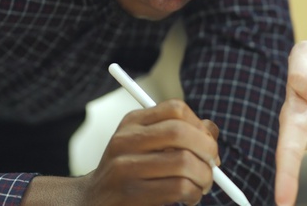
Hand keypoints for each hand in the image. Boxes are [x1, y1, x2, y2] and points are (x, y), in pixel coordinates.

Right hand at [23, 100, 219, 205]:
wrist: (93, 201)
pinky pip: (178, 188)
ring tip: (202, 184)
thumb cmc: (131, 171)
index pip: (175, 109)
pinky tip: (190, 196)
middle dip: (207, 149)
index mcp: (132, 122)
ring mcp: (124, 167)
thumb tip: (212, 132)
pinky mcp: (130, 194)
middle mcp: (125, 140)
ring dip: (204, 176)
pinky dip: (194, 193)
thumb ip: (180, 134)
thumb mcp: (148, 145)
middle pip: (180, 132)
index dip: (200, 125)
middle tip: (213, 164)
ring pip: (183, 162)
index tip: (208, 142)